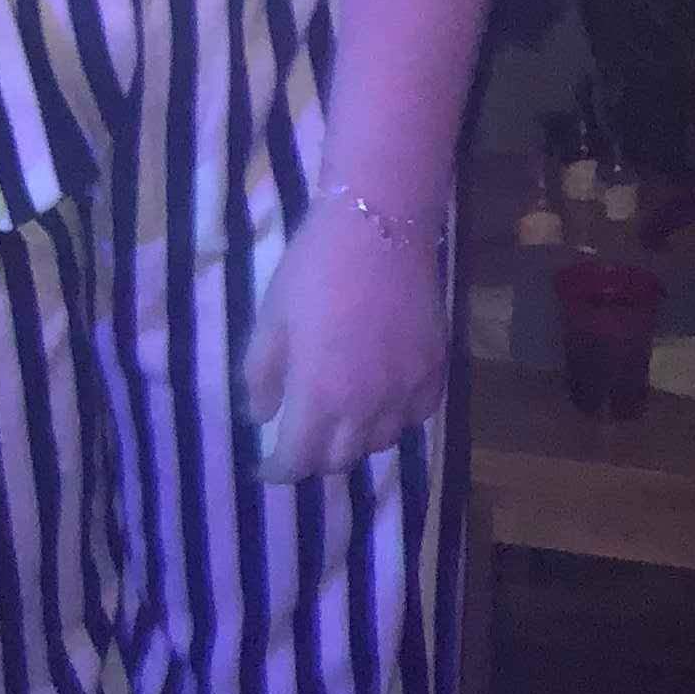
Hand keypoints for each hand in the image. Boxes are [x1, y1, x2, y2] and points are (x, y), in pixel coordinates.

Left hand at [238, 203, 447, 484]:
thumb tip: (258, 416)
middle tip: (300, 440)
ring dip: (355, 441)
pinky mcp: (436, 369)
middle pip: (341, 458)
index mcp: (321, 394)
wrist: (380, 223)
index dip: (279, 470)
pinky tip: (382, 402)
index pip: (299, 458)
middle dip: (315, 457)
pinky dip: (396, 419)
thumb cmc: (315, 266)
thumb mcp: (271, 317)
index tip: (266, 468)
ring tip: (339, 421)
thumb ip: (261, 373)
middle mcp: (368, 404)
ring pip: (381, 442)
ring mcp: (407, 388)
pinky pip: (416, 416)